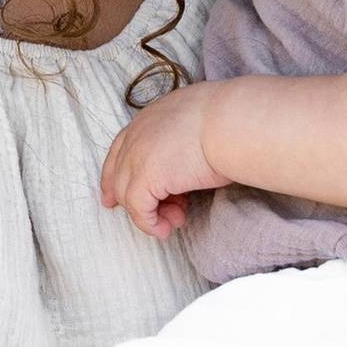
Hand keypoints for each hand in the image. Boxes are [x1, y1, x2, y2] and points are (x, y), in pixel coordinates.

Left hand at [98, 88, 227, 238]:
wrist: (234, 122)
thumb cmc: (231, 121)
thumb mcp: (199, 123)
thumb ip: (184, 139)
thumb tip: (191, 160)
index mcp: (150, 117)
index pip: (121, 147)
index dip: (115, 173)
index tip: (113, 196)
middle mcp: (138, 134)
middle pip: (120, 173)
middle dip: (132, 200)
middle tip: (159, 217)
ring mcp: (138, 155)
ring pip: (127, 193)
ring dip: (150, 214)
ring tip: (175, 221)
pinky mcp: (146, 177)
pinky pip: (138, 208)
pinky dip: (149, 223)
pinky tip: (165, 229)